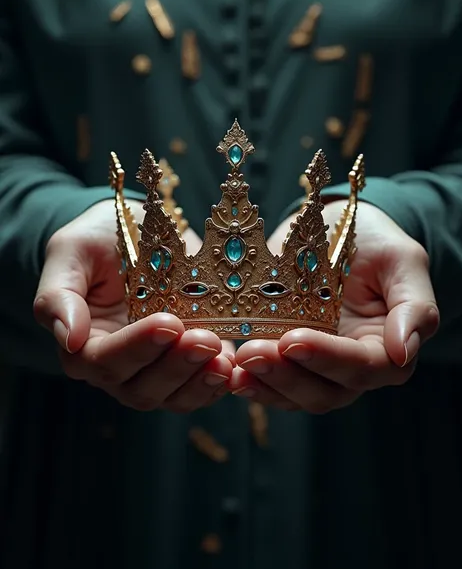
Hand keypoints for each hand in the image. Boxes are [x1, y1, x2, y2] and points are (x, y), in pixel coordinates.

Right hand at [34, 200, 233, 411]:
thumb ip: (58, 295)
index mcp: (83, 345)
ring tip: (223, 359)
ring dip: (200, 381)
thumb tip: (67, 338)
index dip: (136, 347)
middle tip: (204, 339)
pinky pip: (201, 389)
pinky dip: (219, 383)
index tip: (167, 323)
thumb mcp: (70, 252)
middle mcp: (118, 367)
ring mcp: (155, 369)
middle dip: (175, 366)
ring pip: (173, 396)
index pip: (103, 361)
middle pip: (141, 388)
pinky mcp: (188, 364)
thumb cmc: (97, 240)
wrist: (135, 232)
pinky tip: (236, 367)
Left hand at [230, 201, 439, 412]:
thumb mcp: (403, 261)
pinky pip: (271, 383)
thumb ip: (415, 306)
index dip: (328, 358)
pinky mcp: (288, 359)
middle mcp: (352, 368)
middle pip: (325, 391)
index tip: (293, 340)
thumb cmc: (376, 242)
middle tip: (252, 352)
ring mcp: (318, 367)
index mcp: (387, 349)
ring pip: (294, 395)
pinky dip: (251, 381)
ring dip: (264, 383)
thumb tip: (404, 352)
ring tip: (236, 363)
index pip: (363, 367)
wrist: (339, 230)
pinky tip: (228, 371)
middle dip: (287, 375)